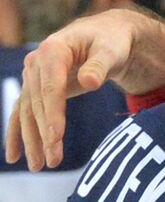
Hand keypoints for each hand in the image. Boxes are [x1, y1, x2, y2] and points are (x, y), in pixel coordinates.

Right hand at [5, 8, 164, 170]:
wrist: (107, 35)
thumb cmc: (113, 42)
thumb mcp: (112, 50)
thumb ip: (100, 65)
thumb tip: (88, 81)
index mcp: (53, 50)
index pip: (51, 88)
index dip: (53, 113)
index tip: (56, 137)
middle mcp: (37, 63)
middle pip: (38, 104)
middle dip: (43, 134)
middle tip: (53, 161)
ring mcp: (34, 76)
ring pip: (29, 111)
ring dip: (31, 139)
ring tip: (39, 166)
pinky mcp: (38, 87)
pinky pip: (24, 112)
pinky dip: (18, 133)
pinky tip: (14, 156)